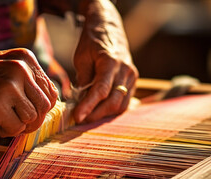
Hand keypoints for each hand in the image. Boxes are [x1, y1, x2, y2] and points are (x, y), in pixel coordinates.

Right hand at [0, 49, 58, 136]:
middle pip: (45, 106)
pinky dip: (9, 131)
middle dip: (35, 120)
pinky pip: (16, 128)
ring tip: (5, 121)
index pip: (51, 91)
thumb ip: (29, 81)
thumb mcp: (8, 66)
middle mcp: (21, 70)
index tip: (29, 112)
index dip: (42, 107)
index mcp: (26, 59)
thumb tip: (48, 108)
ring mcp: (8, 86)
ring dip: (20, 125)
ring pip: (32, 118)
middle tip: (20, 122)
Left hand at [73, 0, 137, 122]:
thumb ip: (83, 80)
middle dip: (95, 114)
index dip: (89, 106)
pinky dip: (111, 108)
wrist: (109, 27)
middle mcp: (125, 71)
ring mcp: (132, 77)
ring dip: (103, 113)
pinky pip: (124, 101)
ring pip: (120, 105)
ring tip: (88, 115)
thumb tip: (79, 102)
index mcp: (111, 62)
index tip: (77, 116)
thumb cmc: (92, 42)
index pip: (101, 90)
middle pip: (113, 101)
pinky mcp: (133, 81)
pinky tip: (99, 109)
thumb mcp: (82, 58)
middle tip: (79, 119)